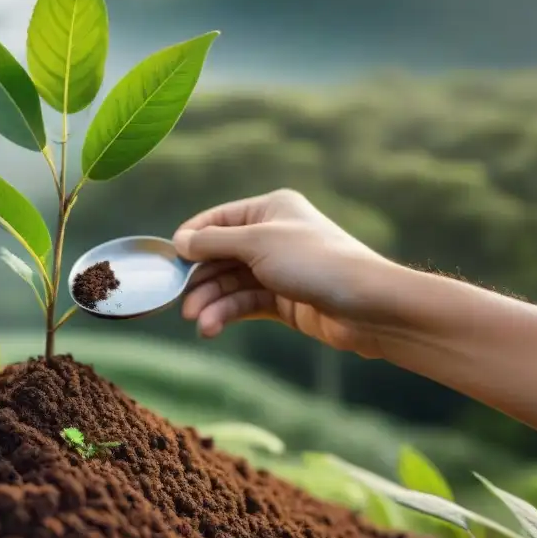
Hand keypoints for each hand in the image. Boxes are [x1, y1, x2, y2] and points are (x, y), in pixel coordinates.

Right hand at [172, 189, 396, 357]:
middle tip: (182, 304)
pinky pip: (245, 303)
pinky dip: (227, 313)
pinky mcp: (283, 300)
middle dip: (200, 279)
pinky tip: (212, 327)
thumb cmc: (315, 262)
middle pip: (220, 255)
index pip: (217, 219)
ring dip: (212, 302)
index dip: (192, 239)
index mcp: (269, 209)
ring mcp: (277, 269)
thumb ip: (214, 242)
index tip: (169, 261)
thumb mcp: (258, 244)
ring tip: (198, 322)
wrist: (367, 305)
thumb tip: (180, 241)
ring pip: (231, 283)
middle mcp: (272, 235)